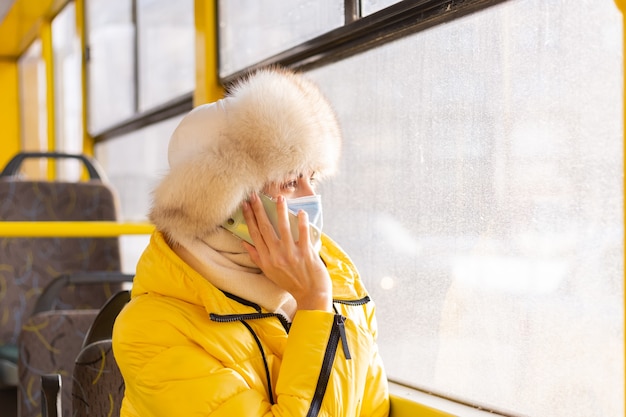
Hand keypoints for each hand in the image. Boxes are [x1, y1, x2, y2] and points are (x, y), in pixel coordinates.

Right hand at [241, 193, 331, 311]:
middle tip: (255, 195)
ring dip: (280, 212)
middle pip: (265, 228)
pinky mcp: (306, 254)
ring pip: (283, 228)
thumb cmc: (290, 282)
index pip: (254, 234)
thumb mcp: (269, 272)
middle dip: (259, 210)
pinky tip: (300, 212)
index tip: (245, 205)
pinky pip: (303, 235)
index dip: (249, 218)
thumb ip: (257, 257)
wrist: (310, 294)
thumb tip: (245, 243)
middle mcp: (276, 256)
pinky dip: (302, 223)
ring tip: (279, 198)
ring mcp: (291, 255)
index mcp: (266, 259)